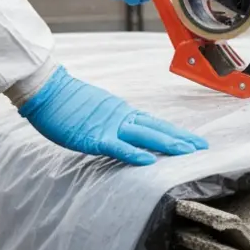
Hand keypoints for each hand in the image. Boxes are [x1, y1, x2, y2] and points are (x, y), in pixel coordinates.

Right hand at [19, 66, 208, 165]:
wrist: (46, 90)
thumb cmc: (67, 102)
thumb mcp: (98, 111)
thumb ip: (114, 121)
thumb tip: (126, 131)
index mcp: (124, 113)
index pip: (157, 124)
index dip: (177, 133)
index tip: (195, 141)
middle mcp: (122, 118)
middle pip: (158, 129)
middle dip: (181, 139)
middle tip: (203, 147)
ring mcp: (109, 126)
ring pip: (145, 135)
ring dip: (168, 144)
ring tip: (188, 152)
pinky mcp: (93, 136)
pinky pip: (117, 146)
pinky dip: (134, 153)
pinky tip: (150, 160)